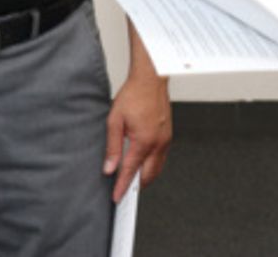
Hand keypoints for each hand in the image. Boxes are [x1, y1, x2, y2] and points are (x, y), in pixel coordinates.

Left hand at [104, 69, 171, 201]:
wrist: (151, 79)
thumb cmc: (134, 95)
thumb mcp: (115, 121)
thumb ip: (112, 147)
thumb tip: (109, 167)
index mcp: (144, 141)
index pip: (131, 171)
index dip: (122, 186)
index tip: (117, 197)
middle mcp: (158, 143)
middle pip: (148, 175)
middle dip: (136, 185)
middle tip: (123, 188)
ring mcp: (165, 140)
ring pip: (157, 168)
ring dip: (145, 175)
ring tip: (130, 175)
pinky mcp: (168, 135)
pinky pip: (161, 157)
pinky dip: (152, 164)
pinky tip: (142, 160)